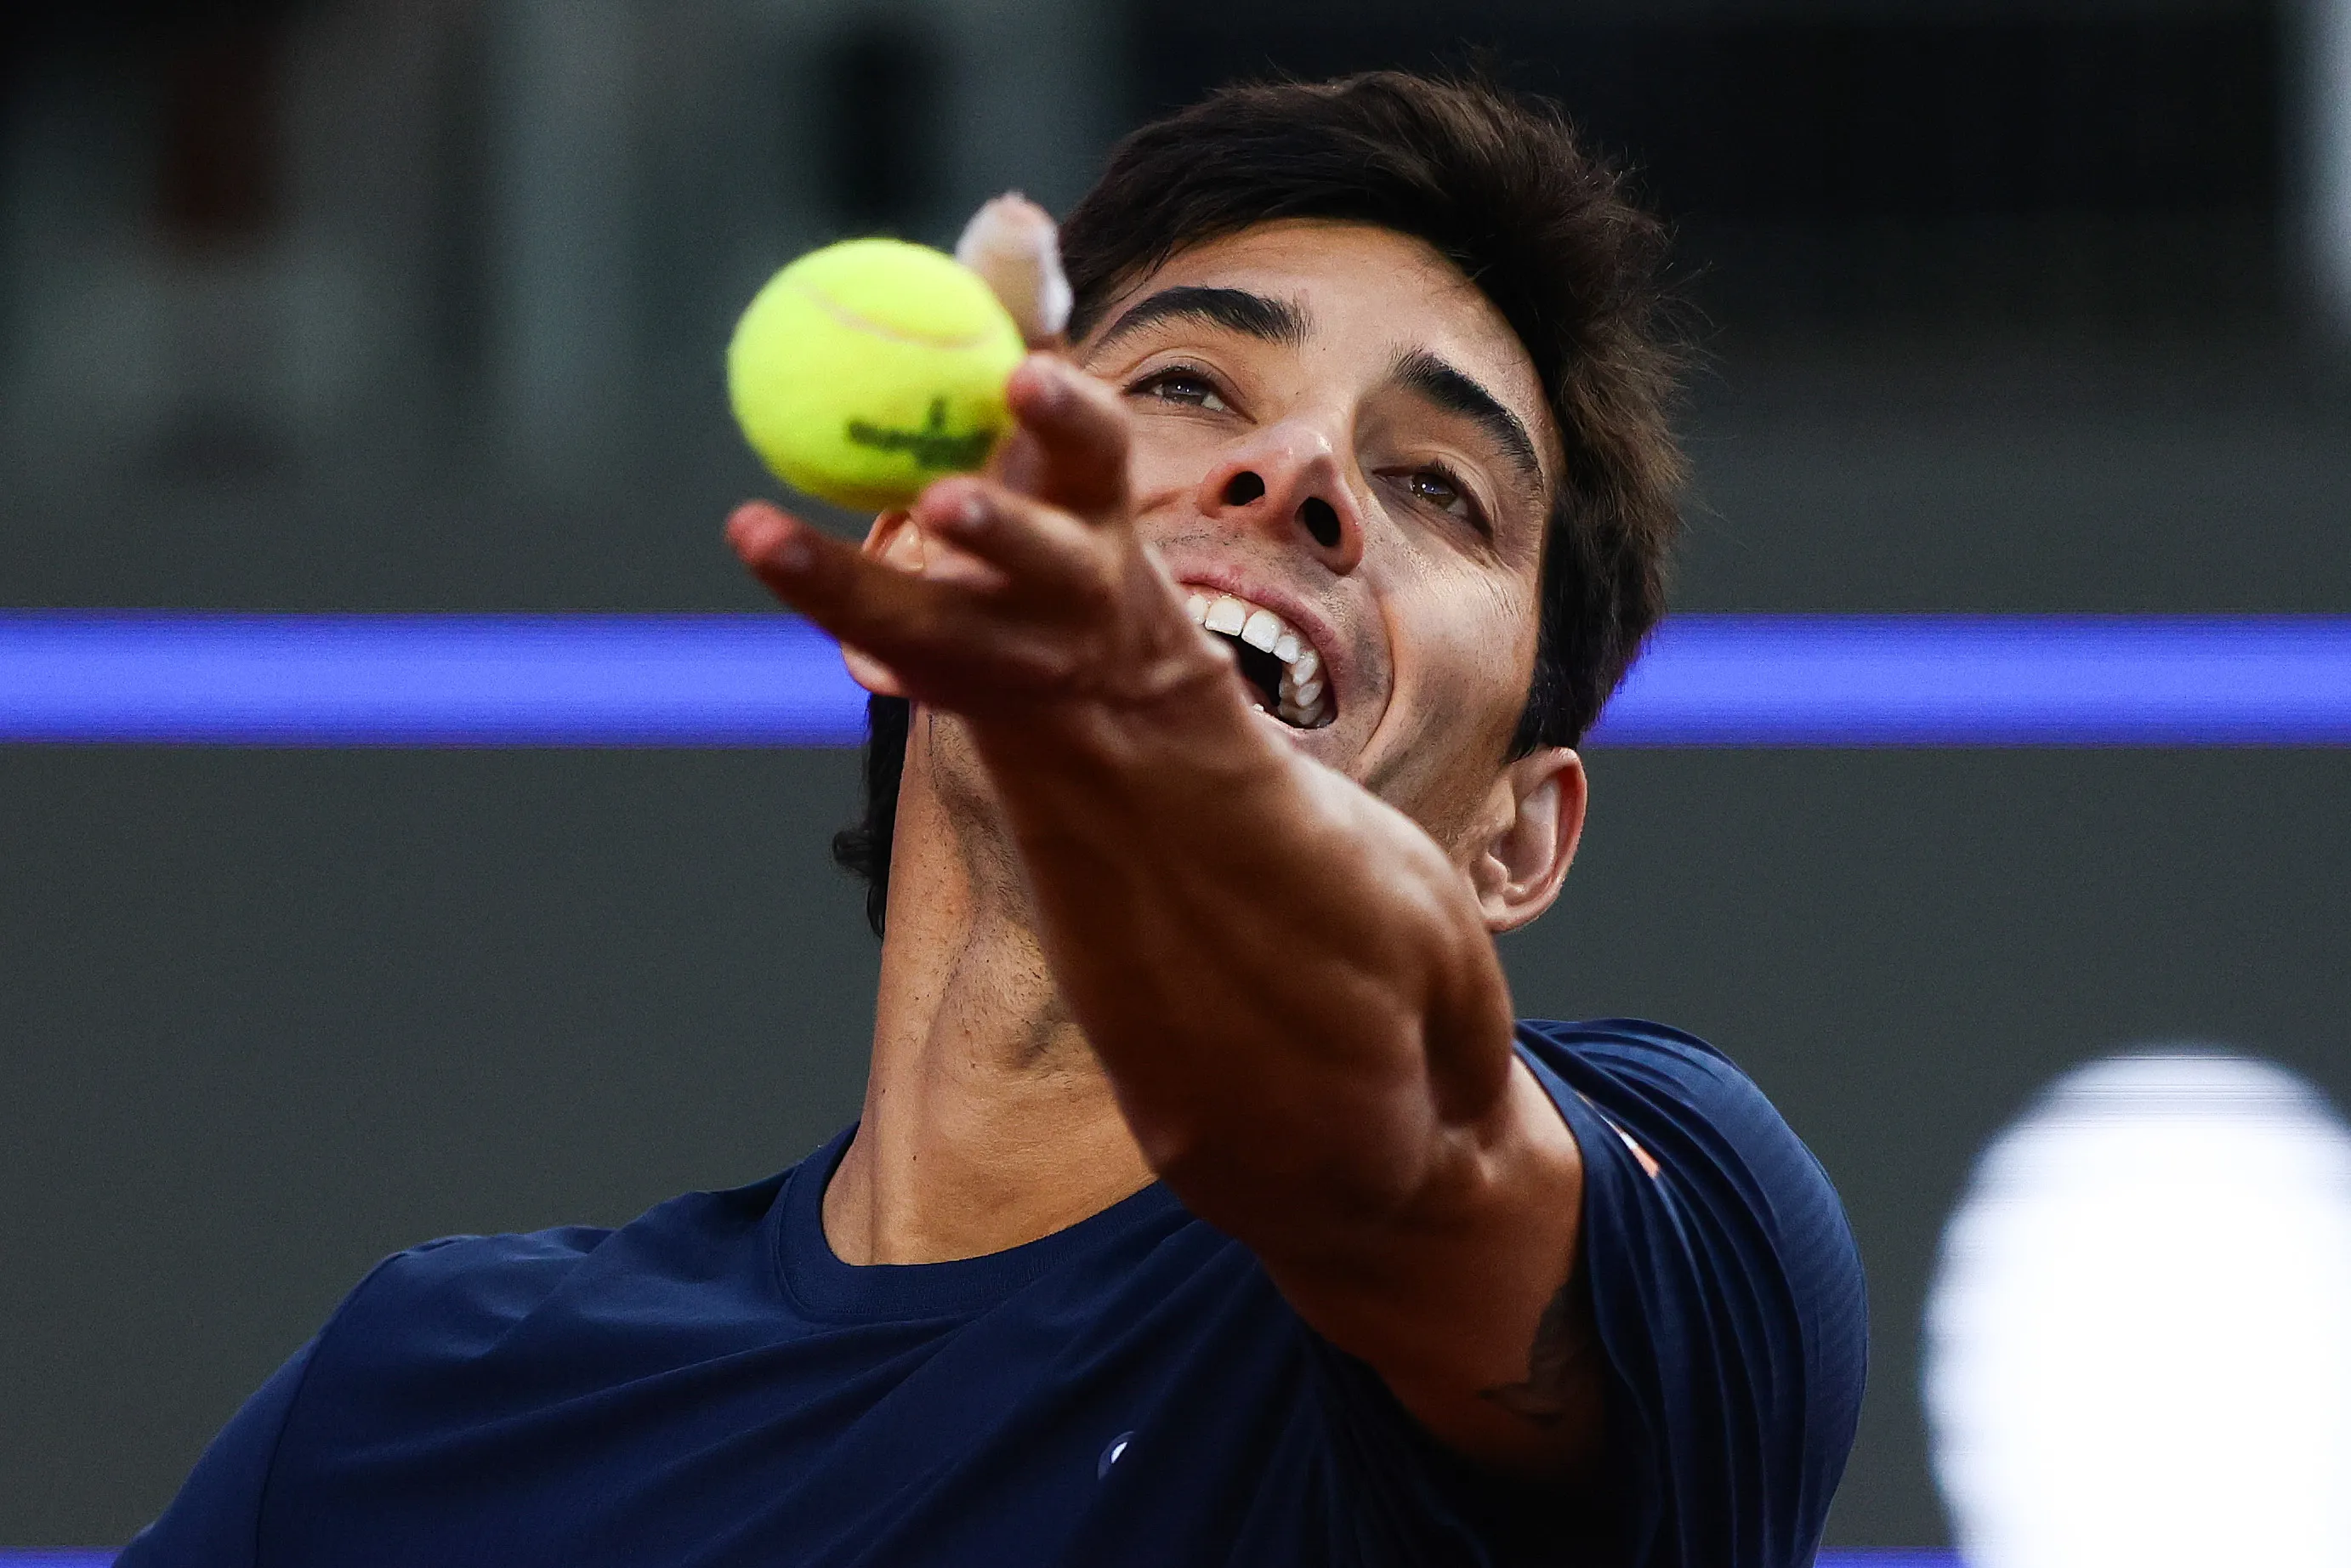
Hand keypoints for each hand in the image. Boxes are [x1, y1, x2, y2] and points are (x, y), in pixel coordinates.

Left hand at [728, 356, 1221, 729]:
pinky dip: (824, 611)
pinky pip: (875, 654)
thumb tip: (1012, 211)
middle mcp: (1072, 587)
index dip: (1067, 415)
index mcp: (1098, 502)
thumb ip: (1021, 320)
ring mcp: (1013, 657)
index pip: (1098, 449)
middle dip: (1001, 529)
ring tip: (766, 538)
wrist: (1099, 674)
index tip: (1023, 375)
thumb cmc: (1057, 503)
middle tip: (938, 497)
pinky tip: (773, 561)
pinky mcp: (947, 691)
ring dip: (850, 584)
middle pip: (1044, 560)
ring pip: (931, 629)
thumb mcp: (1052, 421)